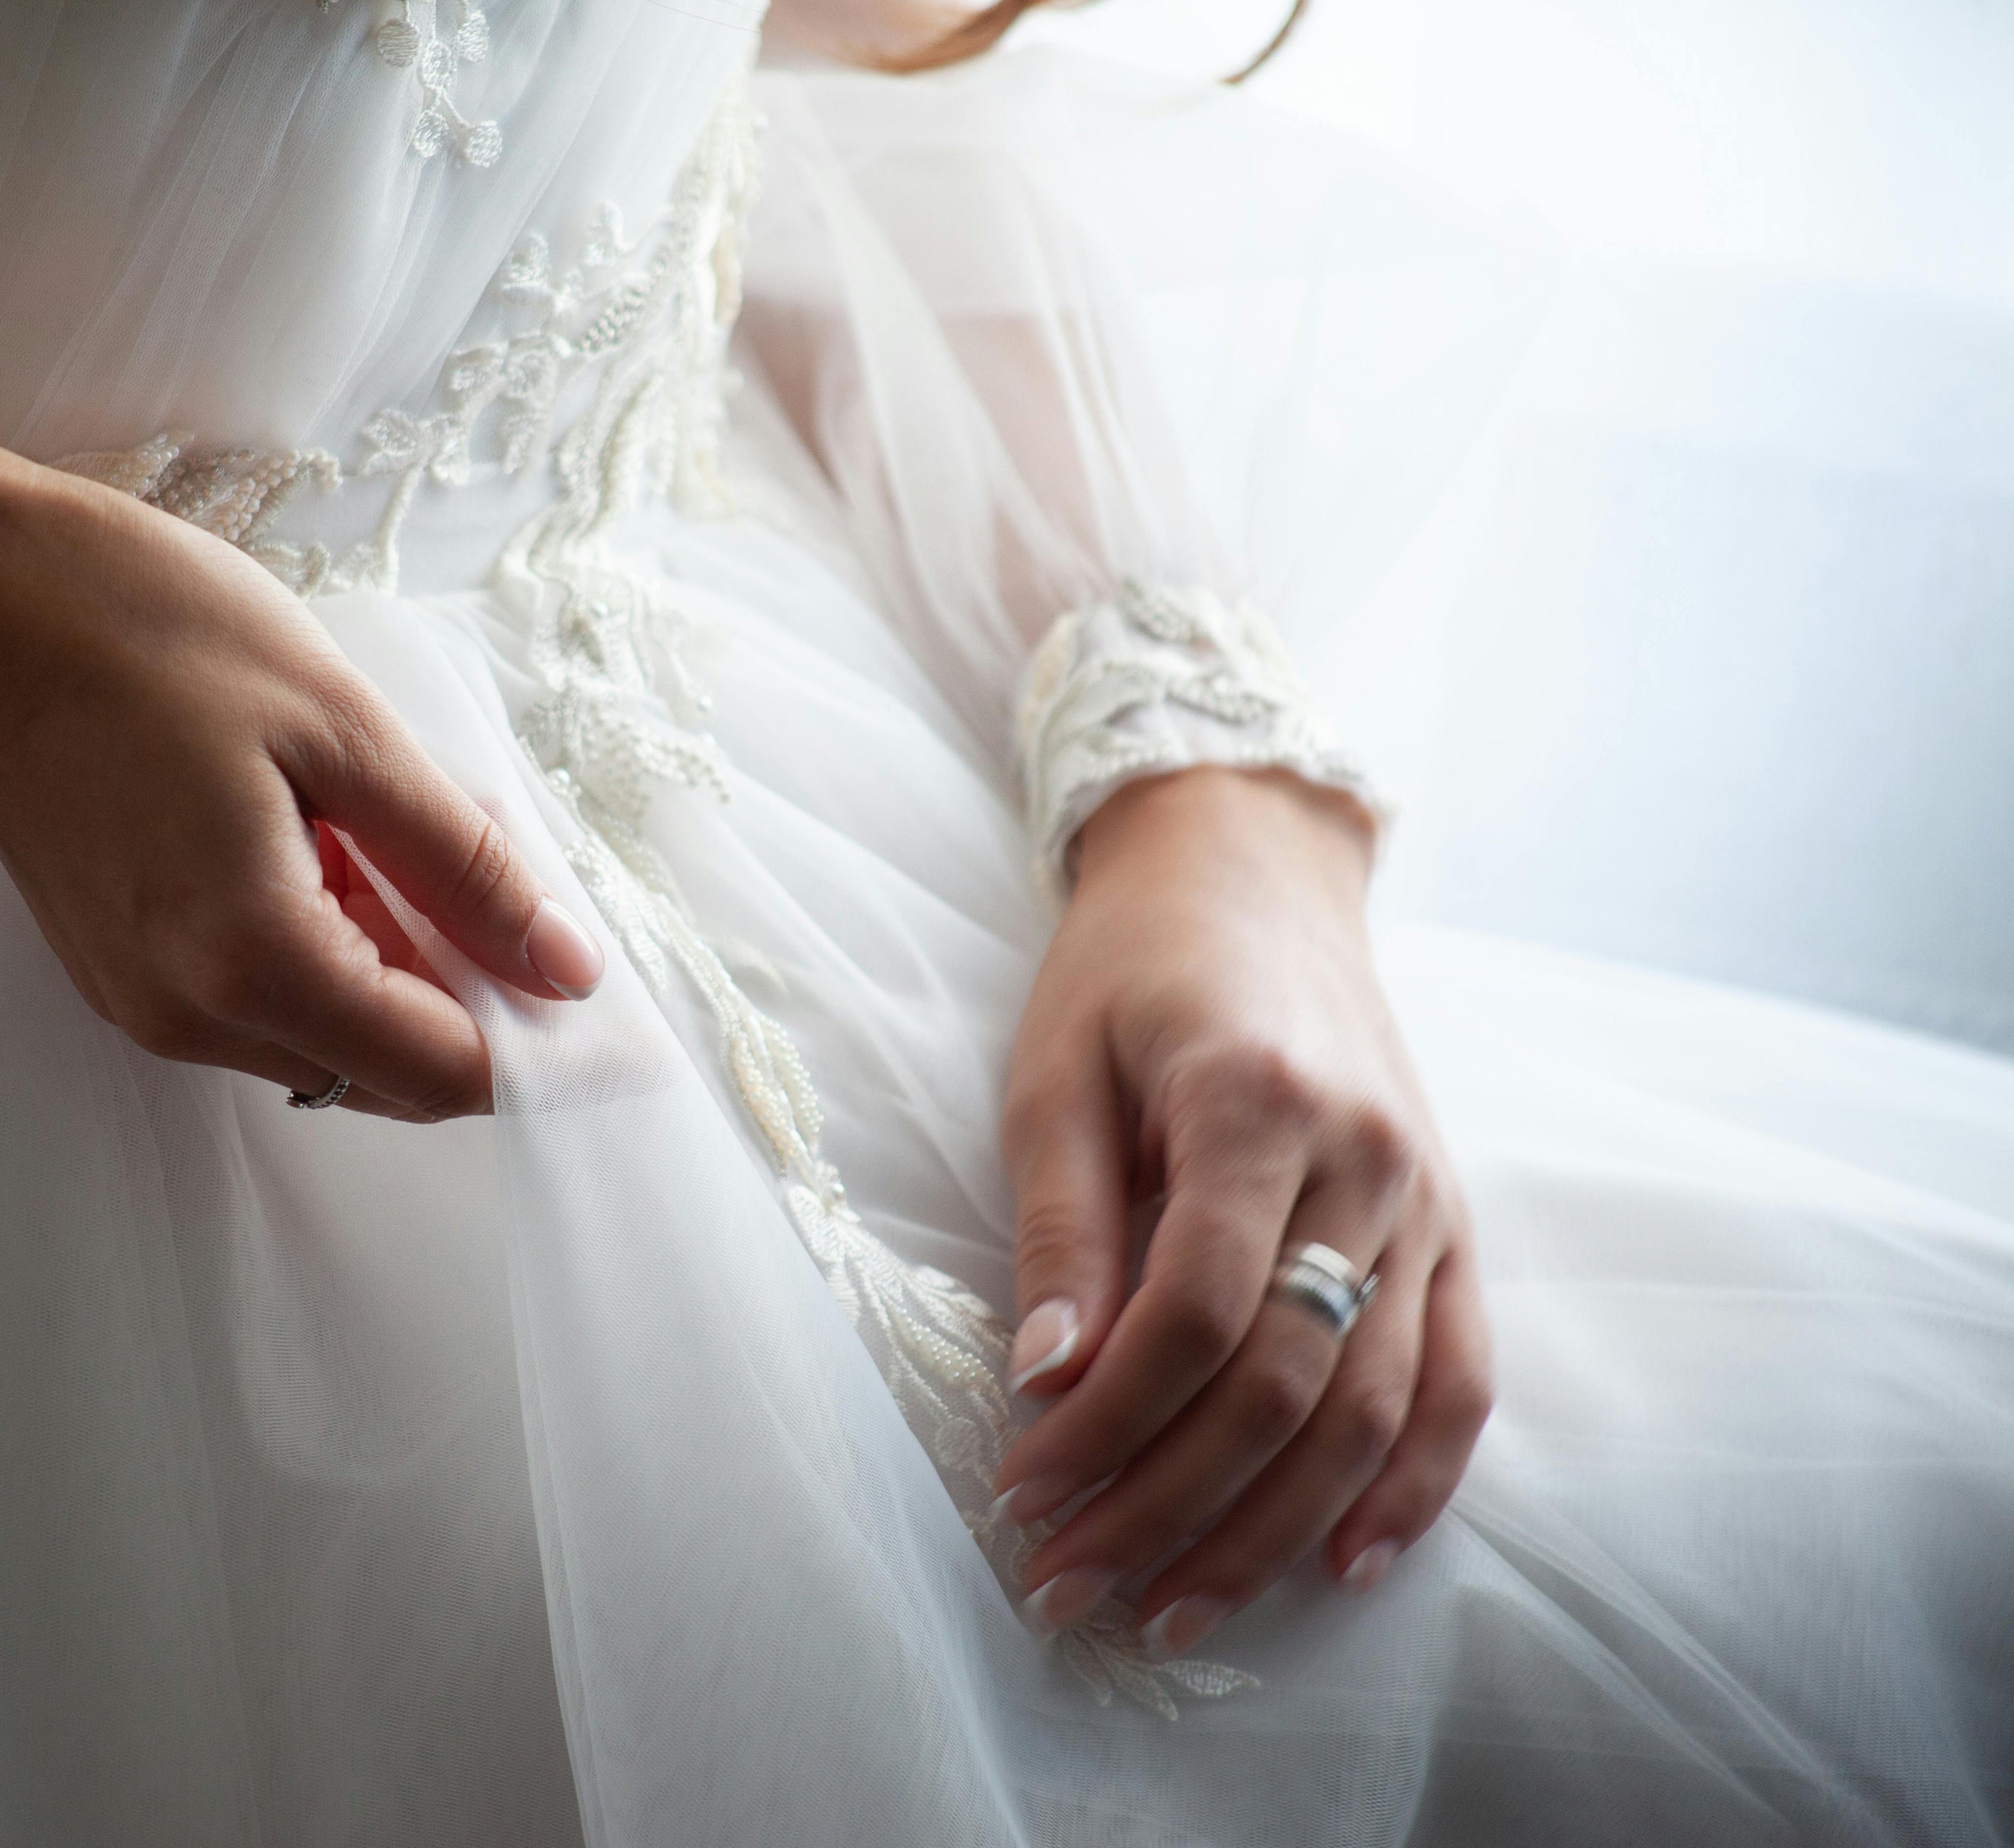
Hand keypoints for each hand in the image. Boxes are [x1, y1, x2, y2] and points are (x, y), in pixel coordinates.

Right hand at [0, 457, 605, 1119]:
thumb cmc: (151, 628)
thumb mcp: (346, 731)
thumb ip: (465, 866)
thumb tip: (568, 968)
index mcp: (252, 962)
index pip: (442, 1074)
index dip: (540, 1044)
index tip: (602, 985)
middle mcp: (187, 1017)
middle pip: (384, 1075)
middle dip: (466, 999)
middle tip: (492, 866)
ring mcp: (139, 1003)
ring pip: (322, 1044)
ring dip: (390, 970)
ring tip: (384, 830)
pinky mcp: (114, 969)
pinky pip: (257, 1003)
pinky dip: (321, 950)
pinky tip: (318, 840)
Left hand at [989, 768, 1489, 1656]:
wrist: (1253, 870)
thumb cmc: (1131, 970)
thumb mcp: (1056, 1071)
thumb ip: (1063, 1225)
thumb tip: (1046, 1380)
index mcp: (1257, 1106)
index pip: (1196, 1316)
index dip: (1108, 1425)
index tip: (1022, 1490)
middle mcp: (1368, 1162)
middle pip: (1286, 1385)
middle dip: (1170, 1507)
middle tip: (1069, 1584)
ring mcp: (1428, 1201)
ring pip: (1372, 1408)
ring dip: (1272, 1529)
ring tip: (1175, 1611)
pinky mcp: (1454, 1227)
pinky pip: (1460, 1379)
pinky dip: (1412, 1482)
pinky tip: (1342, 1560)